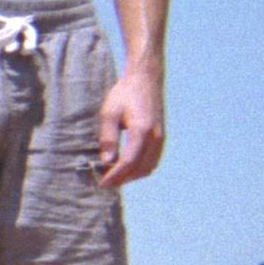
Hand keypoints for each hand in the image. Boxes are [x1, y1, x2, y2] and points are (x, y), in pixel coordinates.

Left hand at [93, 74, 164, 188]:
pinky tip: (127, 168)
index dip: (115, 176)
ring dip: (132, 176)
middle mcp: (155, 137)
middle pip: (140, 169)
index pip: (128, 162)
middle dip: (123, 179)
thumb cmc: (124, 94)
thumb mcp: (109, 113)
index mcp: (142, 131)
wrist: (145, 80)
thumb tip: (106, 161)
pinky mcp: (161, 137)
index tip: (102, 184)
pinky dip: (141, 169)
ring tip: (115, 177)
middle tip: (106, 182)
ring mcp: (161, 138)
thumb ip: (108, 137)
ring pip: (149, 168)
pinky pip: (153, 161)